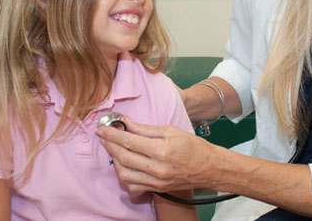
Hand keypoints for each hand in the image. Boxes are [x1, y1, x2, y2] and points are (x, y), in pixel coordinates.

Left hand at [96, 116, 220, 193]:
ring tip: (112, 148)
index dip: (113, 134)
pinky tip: (123, 165)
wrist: (209, 168)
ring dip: (114, 160)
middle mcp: (158, 168)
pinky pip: (133, 186)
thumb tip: (126, 123)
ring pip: (125, 174)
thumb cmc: (193, 146)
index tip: (102, 128)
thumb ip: (146, 128)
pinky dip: (124, 176)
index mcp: (162, 150)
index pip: (130, 141)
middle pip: (124, 157)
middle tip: (103, 136)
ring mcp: (157, 181)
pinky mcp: (157, 188)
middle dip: (110, 145)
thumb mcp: (171, 130)